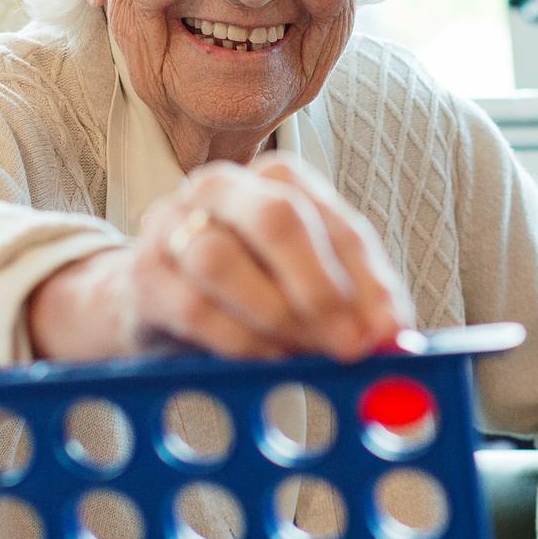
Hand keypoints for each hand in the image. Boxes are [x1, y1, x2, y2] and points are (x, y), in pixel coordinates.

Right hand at [28, 153, 411, 361]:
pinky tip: (264, 361)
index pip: (335, 222)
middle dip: (320, 288)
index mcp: (276, 178)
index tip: (389, 334)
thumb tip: (395, 339)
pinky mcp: (142, 273)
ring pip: (221, 259)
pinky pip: (190, 306)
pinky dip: (236, 340)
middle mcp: (220, 186)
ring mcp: (171, 224)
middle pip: (276, 219)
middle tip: (348, 346)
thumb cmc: (251, 290)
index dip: (368, 281)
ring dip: (273, 315)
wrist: (157, 303)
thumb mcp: (308, 286)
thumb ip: (357, 304)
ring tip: (303, 356)